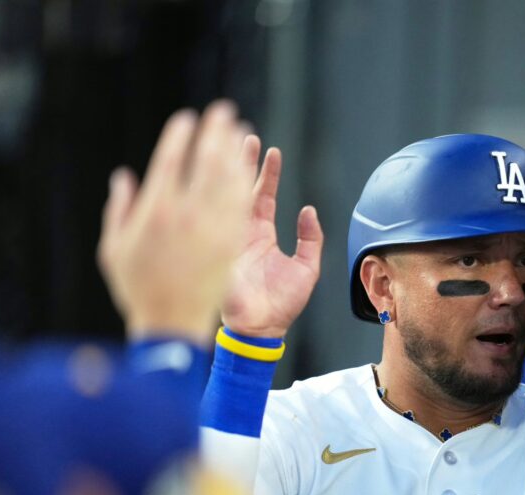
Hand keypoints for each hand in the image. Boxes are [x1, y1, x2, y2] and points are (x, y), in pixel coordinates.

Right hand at [98, 101, 251, 345]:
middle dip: (215, 134)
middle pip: (206, 163)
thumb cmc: (137, 288)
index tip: (187, 120)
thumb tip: (123, 178)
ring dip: (236, 154)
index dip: (180, 138)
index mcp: (155, 211)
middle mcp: (186, 215)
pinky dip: (246, 183)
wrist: (170, 324)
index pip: (171, 162)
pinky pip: (241, 206)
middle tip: (223, 111)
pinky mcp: (231, 244)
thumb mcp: (115, 249)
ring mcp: (211, 229)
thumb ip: (120, 209)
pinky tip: (252, 168)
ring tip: (243, 132)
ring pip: (229, 181)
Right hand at [219, 136, 322, 337]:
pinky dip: (212, 200)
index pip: (264, 196)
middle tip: (242, 135)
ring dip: (225, 172)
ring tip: (227, 145)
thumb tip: (310, 210)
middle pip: (239, 189)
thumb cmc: (282, 304)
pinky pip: (213, 221)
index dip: (267, 173)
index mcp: (262, 235)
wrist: (261, 330)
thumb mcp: (307, 268)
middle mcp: (241, 233)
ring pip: (223, 198)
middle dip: (241, 162)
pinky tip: (213, 178)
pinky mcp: (214, 250)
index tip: (271, 150)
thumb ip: (311, 239)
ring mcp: (225, 239)